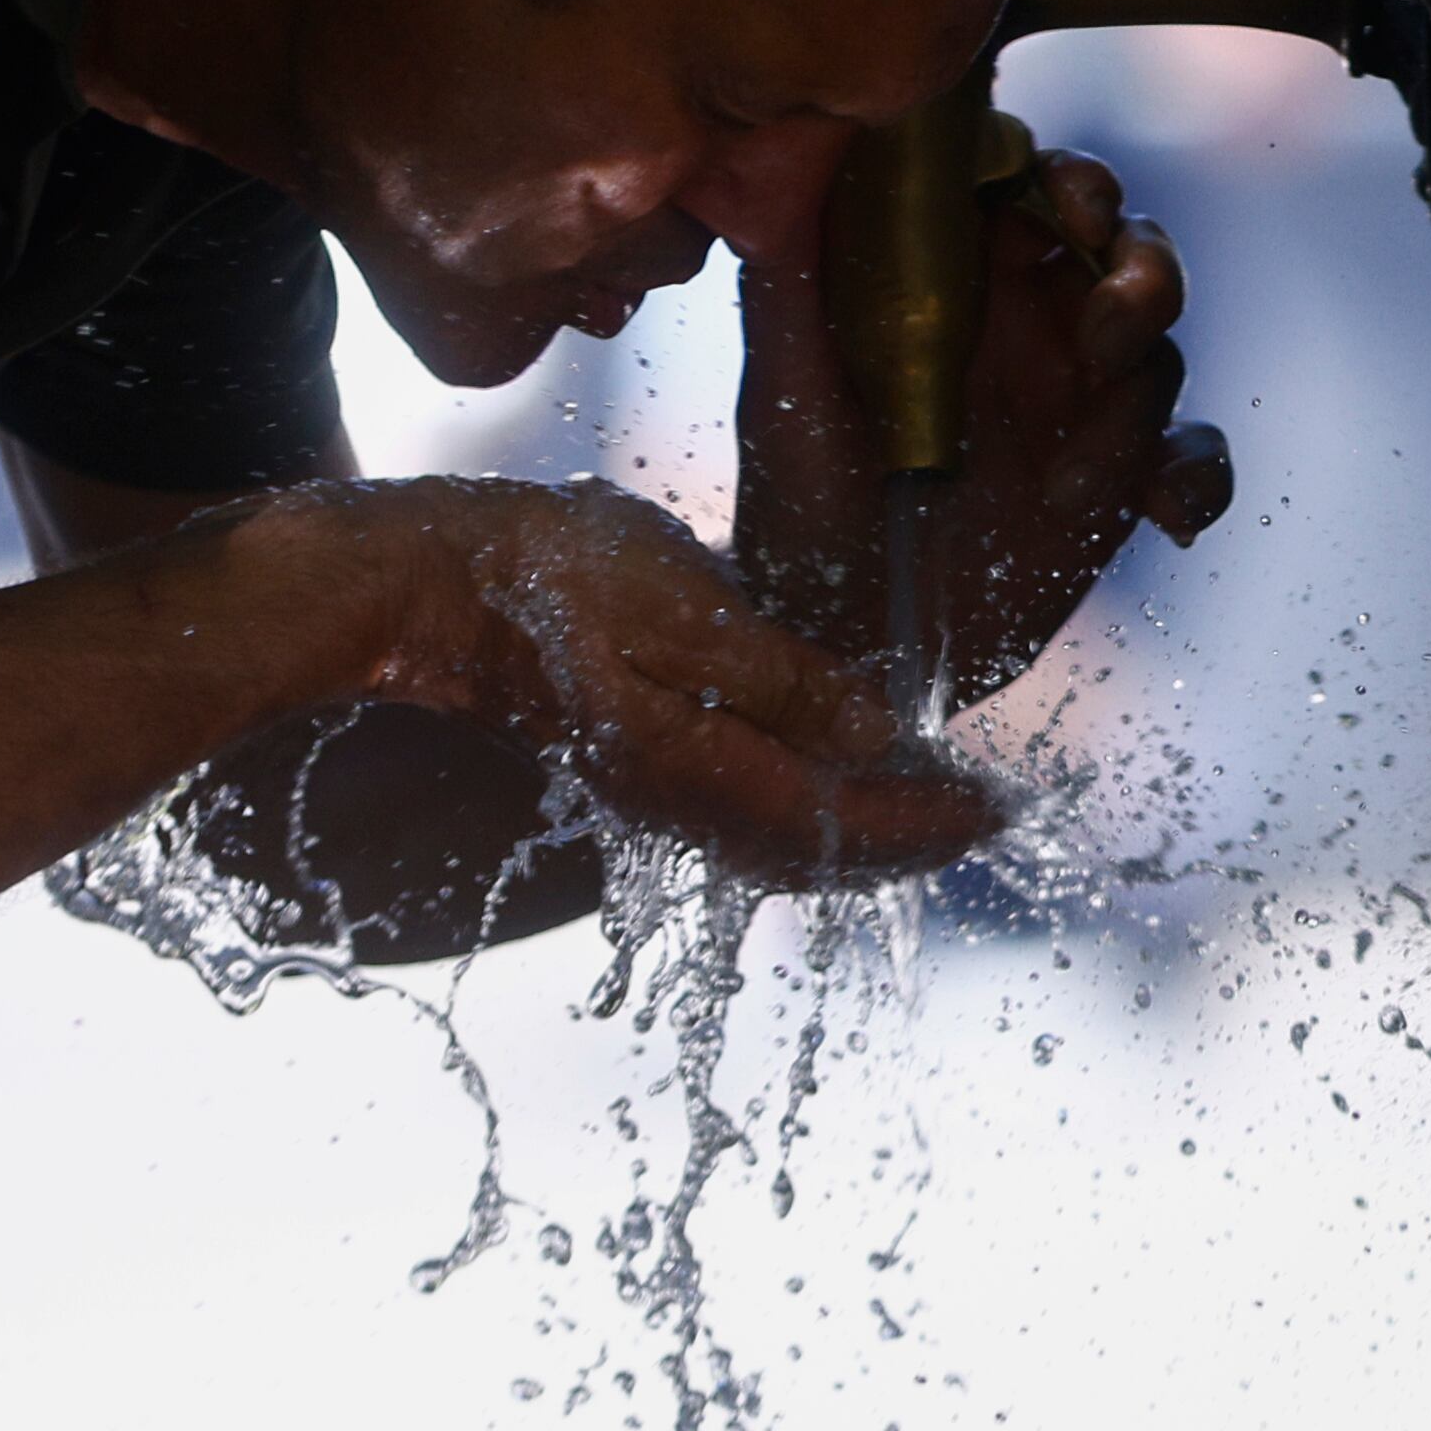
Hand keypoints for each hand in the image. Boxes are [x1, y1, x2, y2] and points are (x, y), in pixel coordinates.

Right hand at [322, 476, 997, 881]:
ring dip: (859, 828)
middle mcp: (679, 800)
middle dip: (907, 839)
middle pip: (816, 852)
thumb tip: (876, 736)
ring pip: (777, 838)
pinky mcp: (626, 758)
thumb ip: (785, 680)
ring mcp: (647, 785)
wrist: (428, 585)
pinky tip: (819, 770)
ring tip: (924, 800)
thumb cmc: (552, 579)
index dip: (931, 820)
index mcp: (701, 772)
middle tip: (983, 814)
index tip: (1002, 808)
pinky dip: (802, 807)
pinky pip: (740, 810)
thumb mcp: (685, 609)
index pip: (845, 823)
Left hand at [732, 147, 1233, 704]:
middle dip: (1142, 273)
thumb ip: (788, 285)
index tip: (1073, 209)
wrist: (840, 638)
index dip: (1069, 181)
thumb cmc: (797, 502)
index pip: (1031, 187)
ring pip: (1159, 351)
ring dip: (1135, 411)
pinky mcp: (1118, 478)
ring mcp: (1077, 399)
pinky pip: (1193, 452)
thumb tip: (789, 167)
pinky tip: (1167, 516)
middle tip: (1107, 333)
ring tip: (1070, 489)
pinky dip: (1196, 477)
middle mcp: (1025, 324)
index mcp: (955, 281)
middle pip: (1123, 249)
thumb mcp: (784, 394)